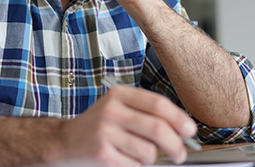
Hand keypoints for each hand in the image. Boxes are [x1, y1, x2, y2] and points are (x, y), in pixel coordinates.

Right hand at [59, 85, 197, 165]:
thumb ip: (146, 113)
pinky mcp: (102, 154)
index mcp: (119, 94)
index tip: (190, 131)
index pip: (158, 104)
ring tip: (143, 156)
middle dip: (176, 145)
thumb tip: (182, 128)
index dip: (179, 118)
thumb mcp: (118, 108)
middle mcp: (112, 110)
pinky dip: (137, 166)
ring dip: (152, 159)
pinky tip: (126, 160)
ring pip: (148, 151)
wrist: (63, 141)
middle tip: (180, 154)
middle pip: (158, 128)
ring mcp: (105, 132)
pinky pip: (134, 164)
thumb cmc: (98, 125)